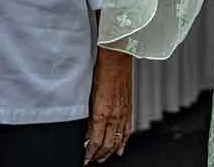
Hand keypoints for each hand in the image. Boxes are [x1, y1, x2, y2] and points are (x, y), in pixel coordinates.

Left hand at [85, 48, 132, 163]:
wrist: (117, 57)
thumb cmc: (101, 69)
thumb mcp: (89, 93)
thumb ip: (89, 113)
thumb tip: (87, 129)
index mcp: (102, 112)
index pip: (96, 141)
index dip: (90, 153)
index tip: (84, 158)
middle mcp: (114, 115)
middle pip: (107, 144)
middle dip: (99, 155)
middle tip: (92, 161)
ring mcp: (123, 112)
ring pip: (118, 139)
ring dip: (110, 151)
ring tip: (103, 158)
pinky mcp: (129, 108)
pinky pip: (127, 129)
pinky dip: (124, 141)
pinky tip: (120, 148)